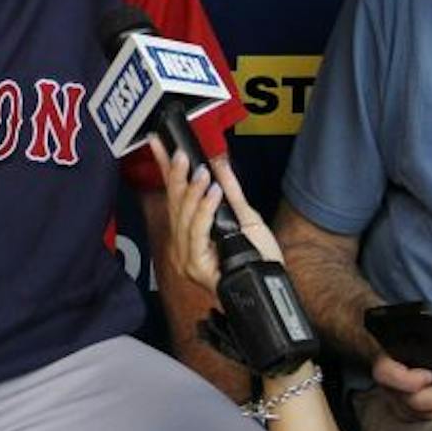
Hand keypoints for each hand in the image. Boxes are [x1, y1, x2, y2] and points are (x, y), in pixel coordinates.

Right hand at [149, 137, 281, 291]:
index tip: (159, 146)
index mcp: (190, 234)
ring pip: (183, 218)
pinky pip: (196, 232)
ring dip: (192, 192)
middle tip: (181, 154)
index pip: (175, 197)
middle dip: (176, 176)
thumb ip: (231, 191)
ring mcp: (186, 257)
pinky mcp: (195, 266)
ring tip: (202, 173)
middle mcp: (183, 245)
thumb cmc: (260, 258)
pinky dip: (204, 210)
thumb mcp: (246, 217)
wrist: (272, 284)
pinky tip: (212, 193)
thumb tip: (219, 164)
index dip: (167, 171)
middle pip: (175, 206)